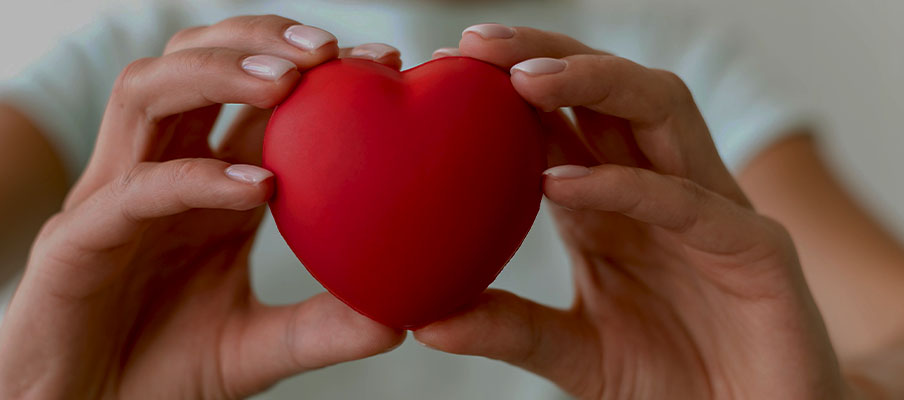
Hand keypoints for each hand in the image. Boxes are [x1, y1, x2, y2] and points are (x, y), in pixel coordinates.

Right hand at [0, 16, 404, 398]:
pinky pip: (134, 189)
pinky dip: (197, 177)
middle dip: (258, 40)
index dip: (313, 72)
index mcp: (204, 186)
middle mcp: (157, 173)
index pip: (255, 102)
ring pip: (145, 91)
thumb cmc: (161, 372)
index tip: (380, 61)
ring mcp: (112, 199)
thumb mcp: (256, 347)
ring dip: (217, 74)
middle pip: (193, 63)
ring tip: (287, 83)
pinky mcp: (74, 241)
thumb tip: (398, 322)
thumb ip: (320, 329)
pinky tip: (258, 186)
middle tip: (329, 49)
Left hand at [418, 25, 849, 398]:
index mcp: (614, 206)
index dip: (511, 84)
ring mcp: (712, 214)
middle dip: (548, 55)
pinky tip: (559, 181)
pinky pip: (689, 203)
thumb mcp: (574, 354)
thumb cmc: (672, 384)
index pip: (565, 120)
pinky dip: (625, 186)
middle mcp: (661, 193)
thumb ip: (511, 329)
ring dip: (593, 82)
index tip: (450, 61)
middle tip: (476, 45)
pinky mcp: (756, 252)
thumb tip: (425, 320)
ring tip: (522, 79)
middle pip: (611, 92)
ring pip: (662, 111)